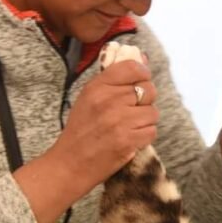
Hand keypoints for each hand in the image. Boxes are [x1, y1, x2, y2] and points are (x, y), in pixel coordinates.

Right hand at [50, 59, 158, 191]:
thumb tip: (142, 58)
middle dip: (145, 101)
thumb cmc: (81, 130)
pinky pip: (152, 131)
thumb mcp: (88, 98)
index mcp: (97, 86)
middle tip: (131, 112)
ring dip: (145, 121)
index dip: (143, 73)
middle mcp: (108, 100)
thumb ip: (114, 80)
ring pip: (152, 112)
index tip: (141, 81)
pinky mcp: (127, 140)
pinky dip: (144, 137)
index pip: (133, 67)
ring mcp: (119, 120)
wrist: (69, 164)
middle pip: (148, 90)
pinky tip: (130, 139)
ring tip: (129, 127)